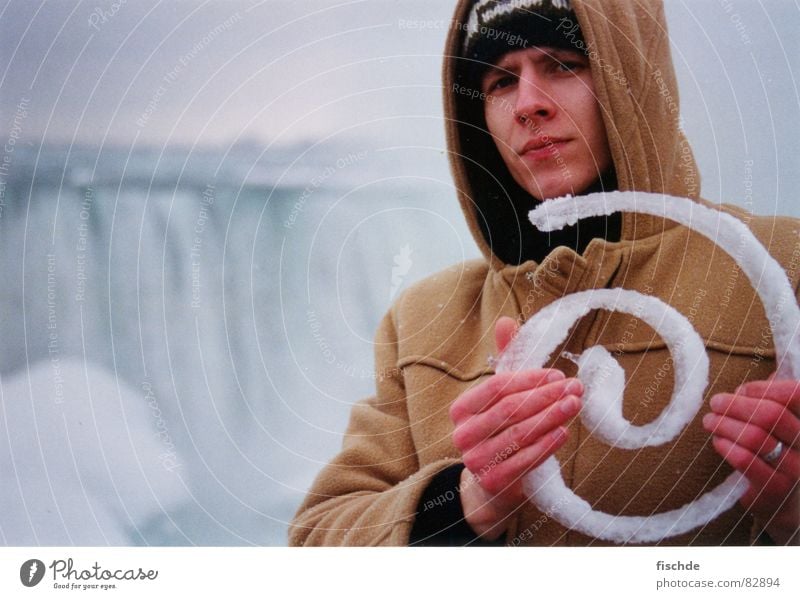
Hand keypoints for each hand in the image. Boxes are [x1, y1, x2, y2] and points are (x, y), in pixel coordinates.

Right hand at [449, 316, 582, 539]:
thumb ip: (505, 360)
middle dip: (545, 397)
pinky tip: (564, 432)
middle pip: (510, 410)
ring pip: (519, 435)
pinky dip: (546, 446)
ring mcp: (476, 461)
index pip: (497, 388)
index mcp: (461, 409)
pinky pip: (524, 461)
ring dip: (551, 418)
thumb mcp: (501, 396)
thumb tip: (507, 320)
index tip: (557, 375)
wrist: (490, 485)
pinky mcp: (494, 482)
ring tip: (575, 405)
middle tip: (574, 388)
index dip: (529, 380)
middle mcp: (463, 435)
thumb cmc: (499, 431)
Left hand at [703, 377, 799, 543]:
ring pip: (755, 437)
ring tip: (709, 421)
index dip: (764, 388)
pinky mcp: (775, 490)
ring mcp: (796, 471)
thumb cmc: (781, 455)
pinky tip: (718, 441)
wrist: (787, 506)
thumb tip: (770, 373)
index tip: (741, 390)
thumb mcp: (787, 427)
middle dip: (736, 404)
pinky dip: (726, 446)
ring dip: (724, 424)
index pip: (796, 395)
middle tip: (715, 403)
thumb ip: (779, 400)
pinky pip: (745, 461)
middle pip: (771, 414)